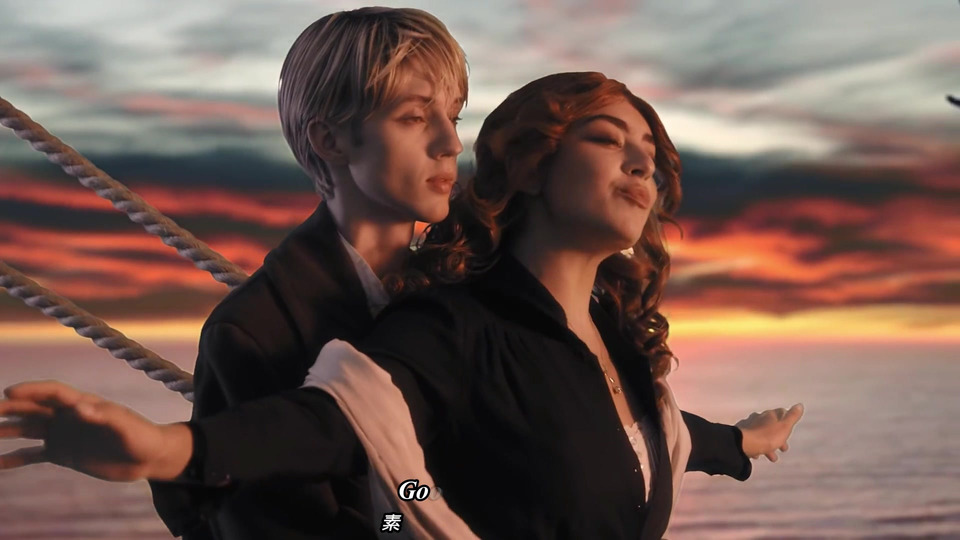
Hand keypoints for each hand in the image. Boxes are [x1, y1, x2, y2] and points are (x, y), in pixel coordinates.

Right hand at [0, 381, 192, 480]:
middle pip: (33, 408)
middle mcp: (68, 416)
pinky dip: (13, 458)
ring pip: (27, 429)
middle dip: (9, 408)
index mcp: (83, 403)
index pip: (52, 392)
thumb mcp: (126, 426)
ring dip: (5, 430)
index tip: (8, 393)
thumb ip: (103, 416)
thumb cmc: (142, 437)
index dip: (31, 390)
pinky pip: (31, 454)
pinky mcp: (62, 454)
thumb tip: (79, 407)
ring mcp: (63, 434)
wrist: (149, 458)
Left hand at [735, 403, 803, 461]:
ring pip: (762, 435)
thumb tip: (799, 405)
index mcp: (769, 415)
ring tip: (772, 457)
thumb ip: (792, 417)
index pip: (780, 413)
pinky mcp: (743, 437)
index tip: (790, 427)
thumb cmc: (768, 436)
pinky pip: (753, 442)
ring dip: (769, 445)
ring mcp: (750, 427)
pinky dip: (757, 448)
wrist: (745, 444)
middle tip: (783, 448)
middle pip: (771, 426)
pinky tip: (758, 455)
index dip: (786, 420)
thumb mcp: (784, 427)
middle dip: (778, 437)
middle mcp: (759, 418)